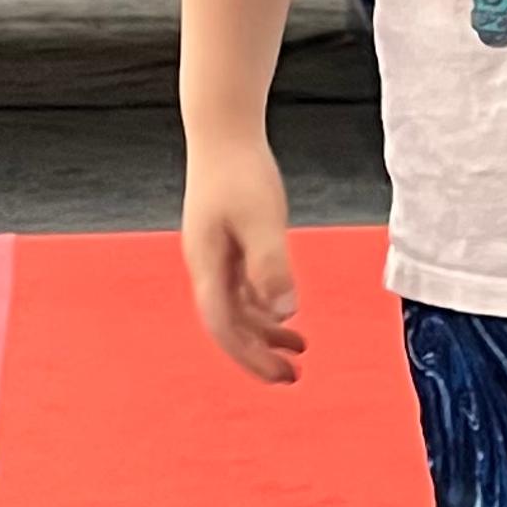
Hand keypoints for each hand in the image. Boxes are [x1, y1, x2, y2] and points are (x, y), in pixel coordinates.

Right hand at [183, 135, 303, 383]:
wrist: (223, 130)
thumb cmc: (241, 171)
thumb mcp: (262, 219)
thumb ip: (272, 265)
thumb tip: (283, 312)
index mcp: (208, 265)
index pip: (225, 326)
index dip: (251, 357)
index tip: (282, 375)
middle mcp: (206, 265)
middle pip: (228, 324)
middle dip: (258, 354)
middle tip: (294, 376)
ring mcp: (215, 255)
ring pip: (237, 308)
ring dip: (265, 332)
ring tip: (300, 349)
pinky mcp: (226, 242)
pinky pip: (242, 288)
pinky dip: (263, 306)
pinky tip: (285, 312)